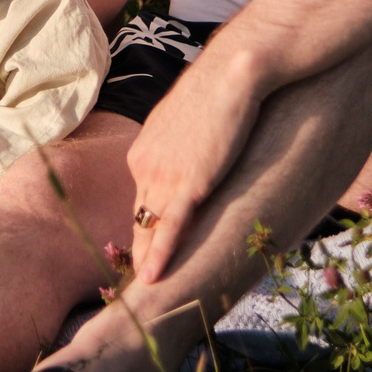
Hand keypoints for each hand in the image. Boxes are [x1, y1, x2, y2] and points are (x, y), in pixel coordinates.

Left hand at [125, 46, 261, 284]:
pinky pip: (169, 229)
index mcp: (144, 152)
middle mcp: (145, 166)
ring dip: (148, 263)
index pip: (142, 202)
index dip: (145, 231)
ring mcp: (162, 176)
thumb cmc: (222, 90)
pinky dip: (160, 257)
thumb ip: (185, 147)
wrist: (235, 72)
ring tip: (145, 298)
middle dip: (140, 254)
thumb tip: (197, 159)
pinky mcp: (187, 183)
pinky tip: (152, 281)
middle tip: (137, 287)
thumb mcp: (191, 123)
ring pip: (150, 230)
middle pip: (140, 221)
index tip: (145, 255)